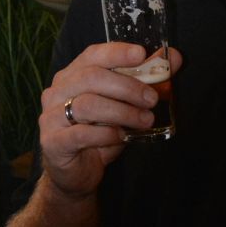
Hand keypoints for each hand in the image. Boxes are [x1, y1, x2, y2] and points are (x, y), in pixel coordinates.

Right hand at [39, 41, 182, 198]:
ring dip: (122, 112)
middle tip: (152, 99)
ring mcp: (51, 117)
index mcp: (72, 76)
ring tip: (145, 120)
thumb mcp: (124, 106)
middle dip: (127, 86)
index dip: (116, 52)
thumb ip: (145, 80)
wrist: (76, 174)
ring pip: (87, 104)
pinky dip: (106, 134)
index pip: (92, 55)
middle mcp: (57, 92)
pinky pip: (81, 133)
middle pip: (91, 77)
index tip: (141, 55)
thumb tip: (174, 58)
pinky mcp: (53, 142)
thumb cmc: (99, 134)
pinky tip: (121, 136)